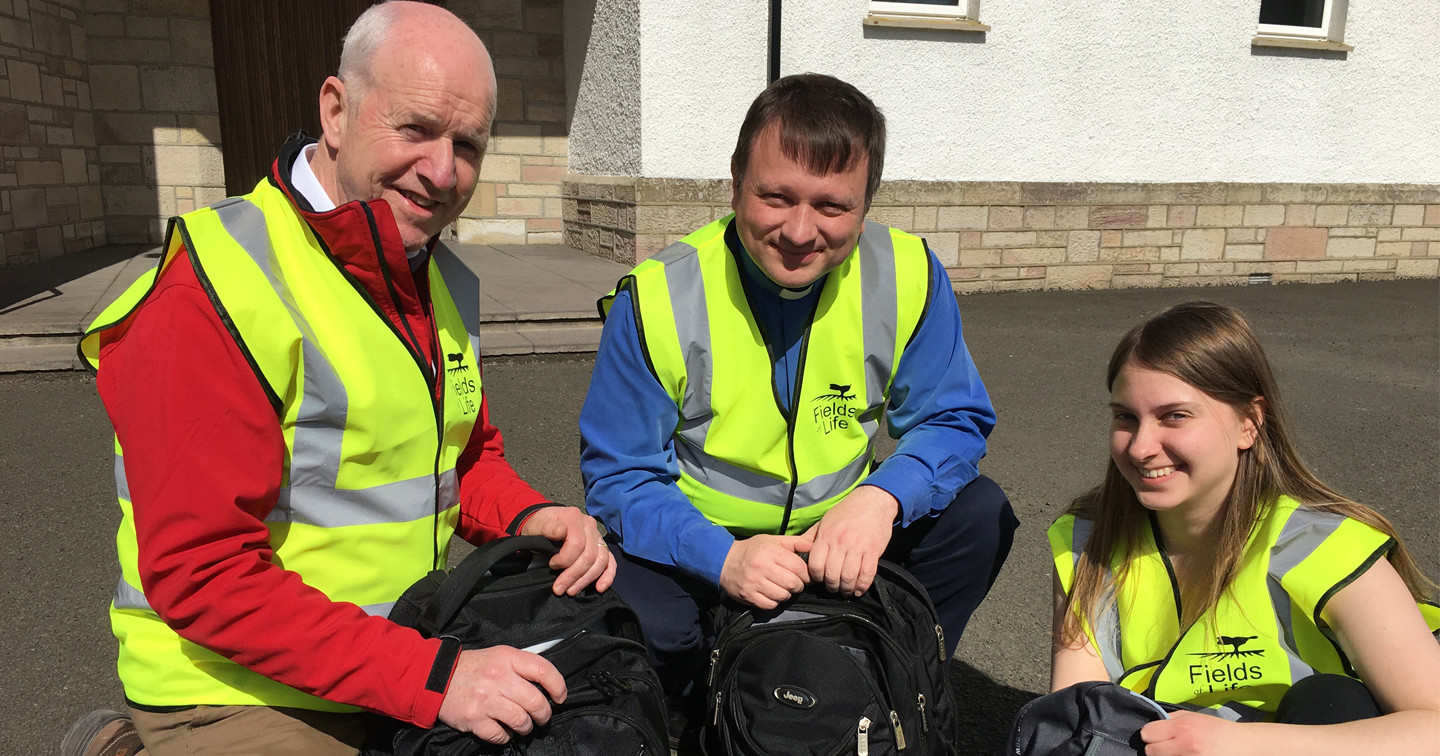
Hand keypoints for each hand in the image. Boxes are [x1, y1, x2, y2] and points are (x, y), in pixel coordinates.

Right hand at [437, 646, 566, 742]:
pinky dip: (506, 736)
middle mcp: (498, 677)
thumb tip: (547, 685)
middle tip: (541, 717)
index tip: (560, 697)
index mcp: (507, 658)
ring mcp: (486, 699)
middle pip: (536, 701)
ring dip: (526, 727)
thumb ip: (521, 666)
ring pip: (521, 720)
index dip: (558, 686)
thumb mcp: (499, 656)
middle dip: (544, 714)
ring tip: (523, 725)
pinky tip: (504, 731)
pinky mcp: (475, 719)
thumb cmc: (472, 668)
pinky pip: (501, 735)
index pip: (543, 670)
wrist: (436, 678)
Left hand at [519, 506, 616, 595]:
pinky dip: (607, 576)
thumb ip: (546, 527)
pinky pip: (610, 562)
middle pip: (589, 555)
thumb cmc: (539, 527)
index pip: (577, 544)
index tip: (551, 565)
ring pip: (600, 561)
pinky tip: (599, 588)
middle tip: (559, 588)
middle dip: (573, 575)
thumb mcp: (536, 524)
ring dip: (586, 580)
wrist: (544, 527)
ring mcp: (597, 536)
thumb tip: (560, 531)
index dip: (564, 560)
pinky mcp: (601, 547)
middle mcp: (590, 525)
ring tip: (571, 591)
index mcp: (574, 517)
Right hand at [718, 534, 811, 609]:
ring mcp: (754, 583)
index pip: (798, 567)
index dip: (806, 574)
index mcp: (770, 552)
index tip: (805, 575)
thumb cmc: (752, 550)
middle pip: (793, 583)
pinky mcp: (748, 596)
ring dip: (787, 593)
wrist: (724, 560)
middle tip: (795, 583)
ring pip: (783, 595)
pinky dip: (775, 601)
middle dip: (798, 585)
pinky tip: (772, 594)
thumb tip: (813, 546)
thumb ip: (794, 543)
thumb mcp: (772, 540)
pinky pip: (771, 604)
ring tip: (783, 588)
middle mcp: (762, 567)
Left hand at [802, 485, 897, 595]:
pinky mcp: (873, 550)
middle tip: (833, 588)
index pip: (815, 565)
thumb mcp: (825, 521)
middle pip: (831, 574)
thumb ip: (812, 538)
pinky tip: (859, 589)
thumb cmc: (848, 511)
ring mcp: (858, 546)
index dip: (816, 577)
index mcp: (826, 535)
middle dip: (831, 586)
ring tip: (846, 590)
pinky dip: (862, 586)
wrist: (873, 501)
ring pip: (848, 577)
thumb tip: (799, 552)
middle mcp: (840, 542)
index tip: (820, 580)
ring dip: (846, 588)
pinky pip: (867, 574)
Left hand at [1140, 710, 1249, 755]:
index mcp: (1182, 728)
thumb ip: (1170, 720)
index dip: (1151, 734)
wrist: (1242, 747)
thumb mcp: (1193, 717)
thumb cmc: (1218, 731)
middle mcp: (1185, 747)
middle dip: (1156, 747)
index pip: (1147, 734)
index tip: (1157, 735)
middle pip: (1151, 751)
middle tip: (1169, 745)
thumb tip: (1152, 725)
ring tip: (1180, 752)